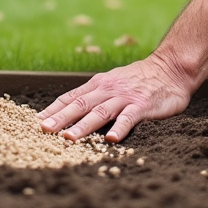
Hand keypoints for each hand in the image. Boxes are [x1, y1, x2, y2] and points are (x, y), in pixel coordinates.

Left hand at [37, 53, 196, 141]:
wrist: (170, 68)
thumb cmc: (139, 80)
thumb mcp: (113, 82)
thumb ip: (95, 95)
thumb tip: (70, 111)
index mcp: (98, 84)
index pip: (71, 97)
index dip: (53, 109)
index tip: (37, 121)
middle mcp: (108, 89)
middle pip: (80, 104)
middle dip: (60, 118)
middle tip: (44, 130)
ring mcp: (125, 97)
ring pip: (100, 112)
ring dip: (83, 125)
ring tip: (69, 138)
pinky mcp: (142, 105)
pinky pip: (129, 118)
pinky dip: (120, 128)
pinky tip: (111, 139)